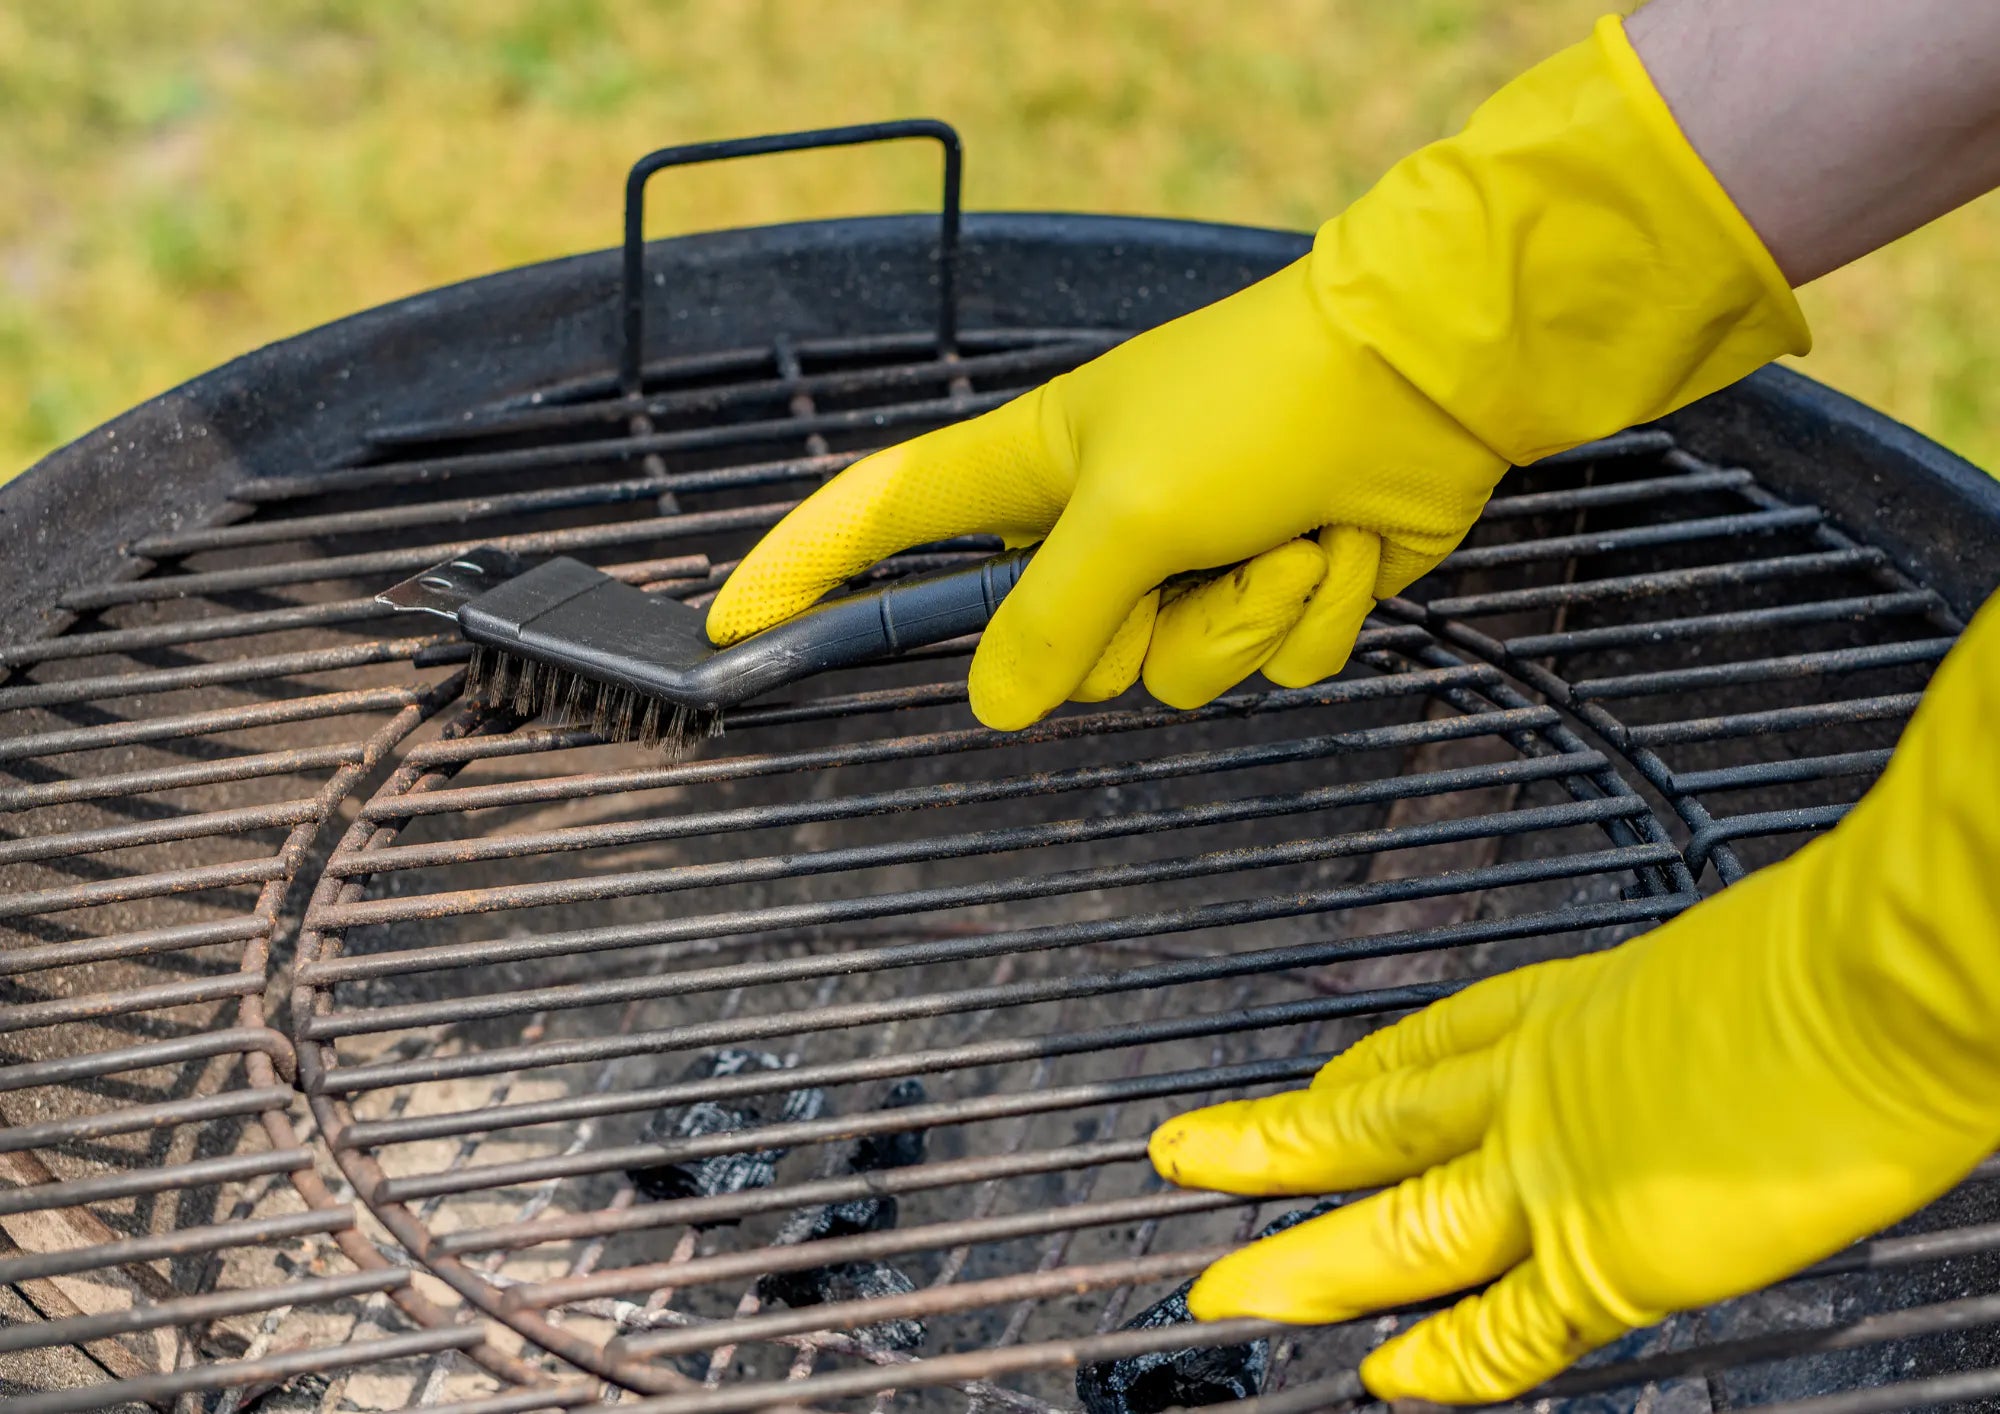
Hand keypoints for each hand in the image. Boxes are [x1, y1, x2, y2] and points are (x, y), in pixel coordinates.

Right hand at [708, 15, 1804, 730]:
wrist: (1430, 378)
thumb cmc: (1264, 400)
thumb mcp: (1133, 509)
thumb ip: (1052, 618)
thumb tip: (997, 703)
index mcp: (1034, 469)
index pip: (884, 520)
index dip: (804, 569)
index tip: (737, 624)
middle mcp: (1098, 521)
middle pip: (1057, 650)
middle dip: (1140, 627)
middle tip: (1194, 553)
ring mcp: (1187, 561)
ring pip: (1172, 675)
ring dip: (1243, 620)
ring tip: (1292, 537)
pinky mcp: (1266, 590)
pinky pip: (1263, 666)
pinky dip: (1308, 617)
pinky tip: (1341, 546)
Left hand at [1149, 589, 1999, 1402]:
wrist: (1890, 974)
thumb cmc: (1852, 946)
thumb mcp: (1739, 962)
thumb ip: (1690, 1020)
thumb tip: (1726, 1040)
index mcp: (1579, 1002)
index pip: (1434, 1044)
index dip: (1359, 1074)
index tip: (1310, 1087)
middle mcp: (1545, 1081)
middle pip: (1372, 1120)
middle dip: (1273, 1145)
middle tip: (1185, 1155)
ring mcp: (1565, 1167)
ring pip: (1397, 1223)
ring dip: (1303, 1259)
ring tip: (1223, 1288)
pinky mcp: (1615, 1251)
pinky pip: (1509, 1327)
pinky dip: (1448, 1364)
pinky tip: (1390, 1383)